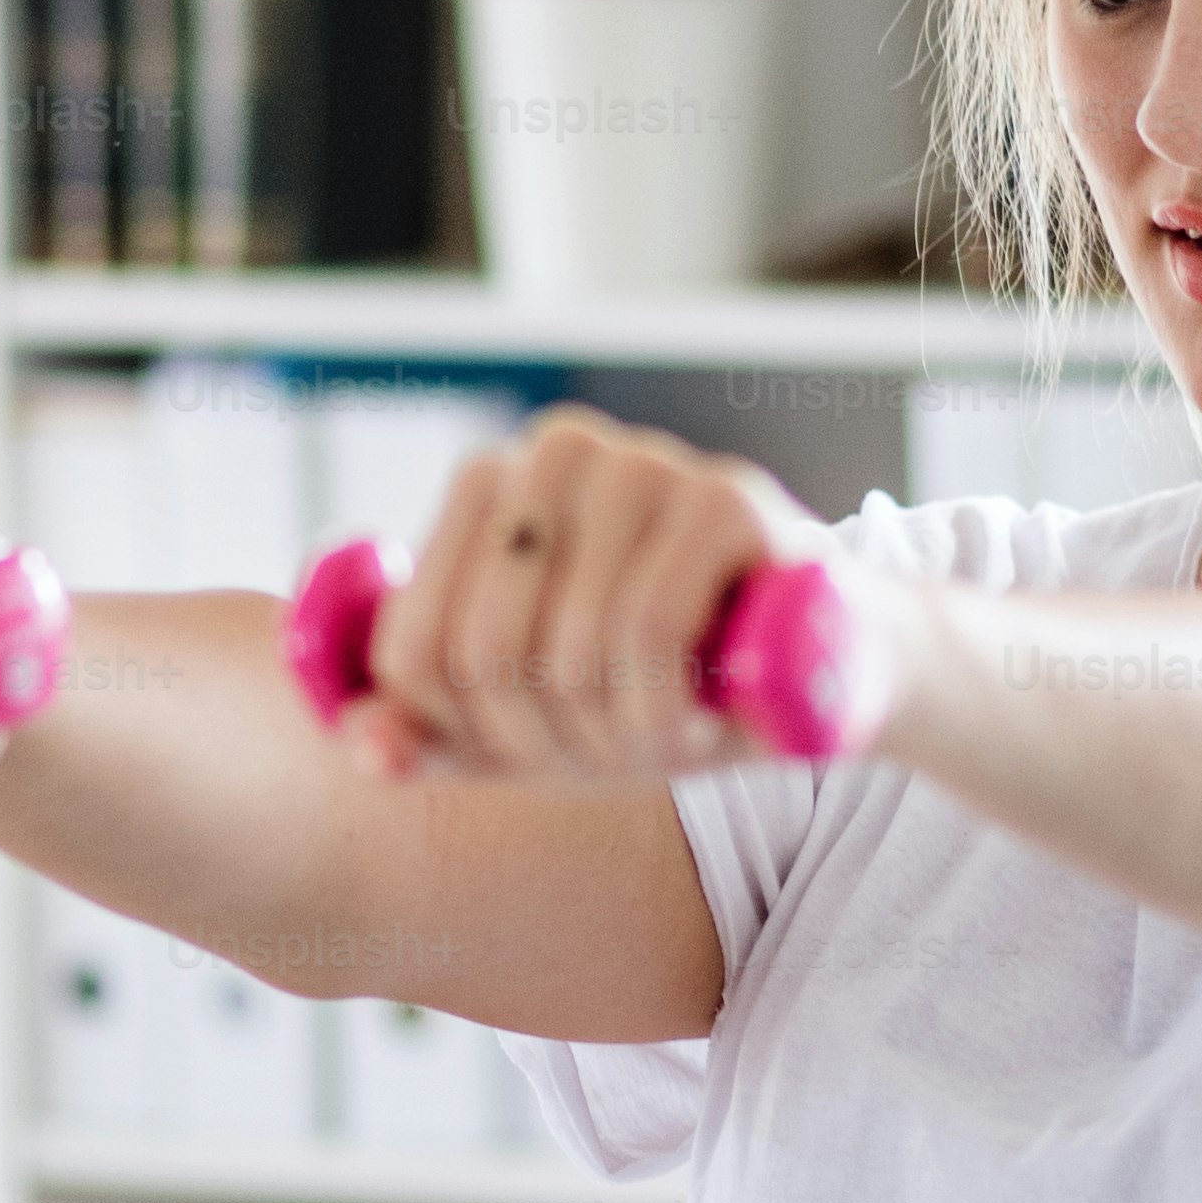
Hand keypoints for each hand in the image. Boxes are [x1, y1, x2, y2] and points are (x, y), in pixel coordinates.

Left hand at [349, 408, 814, 783]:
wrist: (836, 673)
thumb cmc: (671, 689)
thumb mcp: (536, 722)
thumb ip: (436, 733)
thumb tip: (365, 749)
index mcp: (488, 485)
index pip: (410, 651)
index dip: (471, 738)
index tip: (543, 745)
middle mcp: (555, 450)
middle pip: (480, 657)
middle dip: (547, 743)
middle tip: (616, 752)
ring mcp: (640, 461)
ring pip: (562, 654)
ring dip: (616, 740)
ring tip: (669, 732)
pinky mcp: (723, 496)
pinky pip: (642, 636)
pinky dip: (664, 717)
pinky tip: (705, 720)